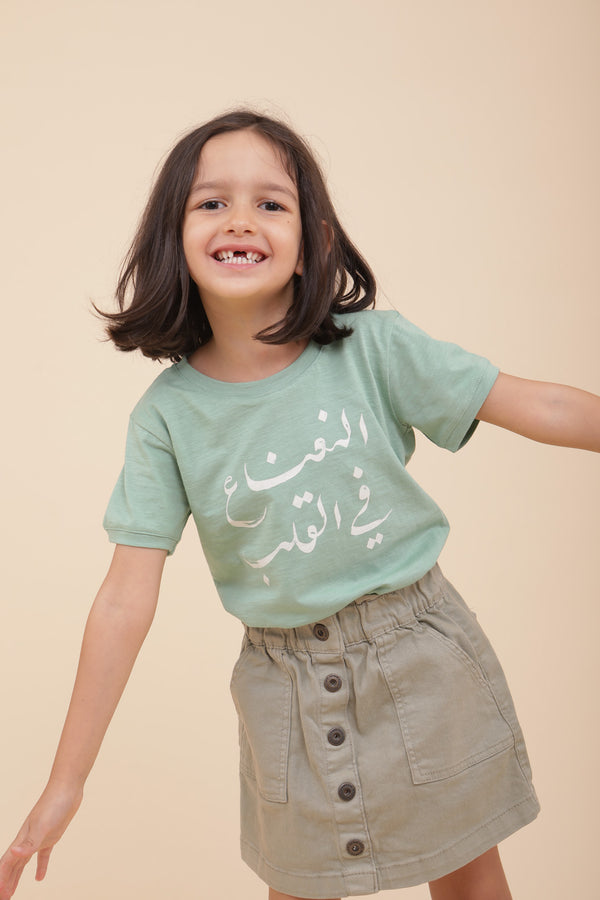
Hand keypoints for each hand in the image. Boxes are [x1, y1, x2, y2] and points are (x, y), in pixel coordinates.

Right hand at [0, 783, 82, 898]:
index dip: (2, 879)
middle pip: (12, 865)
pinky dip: (40, 867)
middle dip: (6, 882)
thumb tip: (14, 853)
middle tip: (2, 898)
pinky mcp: (51, 836)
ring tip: (11, 892)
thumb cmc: (54, 804)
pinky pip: (42, 856)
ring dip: (16, 877)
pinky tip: (39, 878)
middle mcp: (27, 839)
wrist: (67, 788)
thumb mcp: (42, 826)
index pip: (7, 863)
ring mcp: (39, 837)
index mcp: (22, 838)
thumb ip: (29, 842)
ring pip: (23, 862)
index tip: (1, 895)